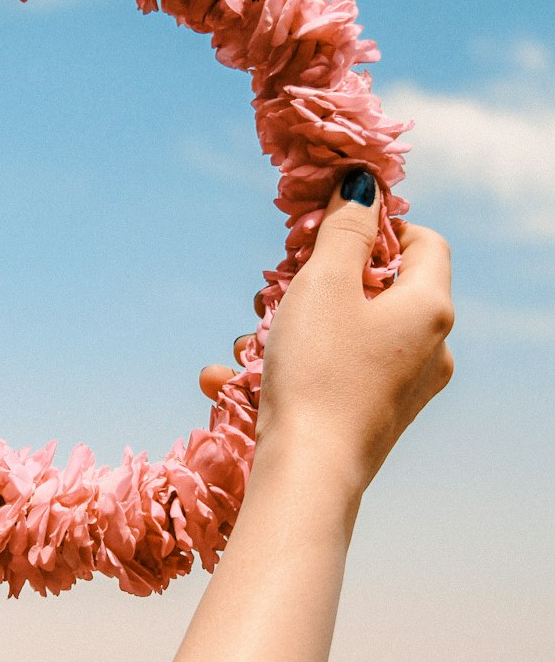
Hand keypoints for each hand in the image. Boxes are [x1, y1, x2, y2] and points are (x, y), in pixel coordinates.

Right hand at [200, 168, 453, 497]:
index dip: (377, 226)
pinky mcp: (372, 418)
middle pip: (378, 288)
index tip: (326, 233)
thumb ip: (346, 228)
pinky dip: (287, 369)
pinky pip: (330, 374)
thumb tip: (365, 184)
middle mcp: (430, 348)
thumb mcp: (325, 282)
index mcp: (430, 308)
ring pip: (345, 333)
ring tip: (243, 344)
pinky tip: (230, 381)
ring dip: (288, 328)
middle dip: (315, 281)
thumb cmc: (320, 371)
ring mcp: (403, 388)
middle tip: (273, 288)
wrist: (308, 476)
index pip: (423, 241)